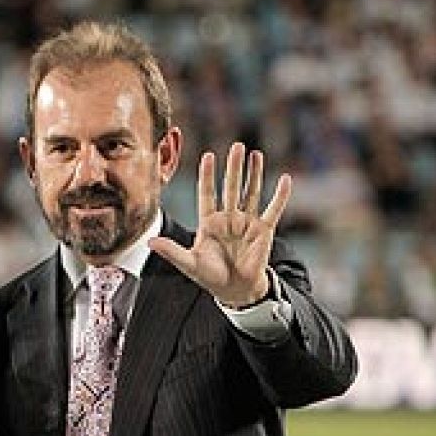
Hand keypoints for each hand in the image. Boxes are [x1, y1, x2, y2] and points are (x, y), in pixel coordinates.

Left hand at [150, 141, 289, 306]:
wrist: (234, 290)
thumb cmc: (210, 276)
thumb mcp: (189, 264)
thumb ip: (172, 252)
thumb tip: (150, 243)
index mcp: (209, 222)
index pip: (207, 194)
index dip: (208, 176)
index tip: (208, 156)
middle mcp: (228, 218)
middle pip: (231, 187)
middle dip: (233, 167)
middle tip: (237, 145)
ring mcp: (246, 222)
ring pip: (251, 192)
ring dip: (254, 174)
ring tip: (255, 153)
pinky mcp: (263, 230)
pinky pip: (273, 209)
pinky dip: (280, 196)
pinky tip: (285, 179)